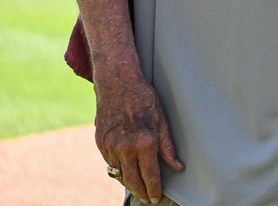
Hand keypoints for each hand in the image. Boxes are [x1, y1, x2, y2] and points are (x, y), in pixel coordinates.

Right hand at [95, 73, 183, 203]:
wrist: (117, 83)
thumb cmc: (144, 98)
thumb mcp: (162, 120)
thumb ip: (168, 146)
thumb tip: (177, 167)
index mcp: (144, 142)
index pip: (150, 176)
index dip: (154, 189)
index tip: (156, 198)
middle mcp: (125, 148)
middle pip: (132, 180)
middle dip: (141, 192)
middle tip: (148, 198)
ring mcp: (110, 146)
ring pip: (119, 173)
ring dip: (129, 182)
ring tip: (139, 187)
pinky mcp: (100, 143)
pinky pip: (110, 162)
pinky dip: (118, 168)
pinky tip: (126, 169)